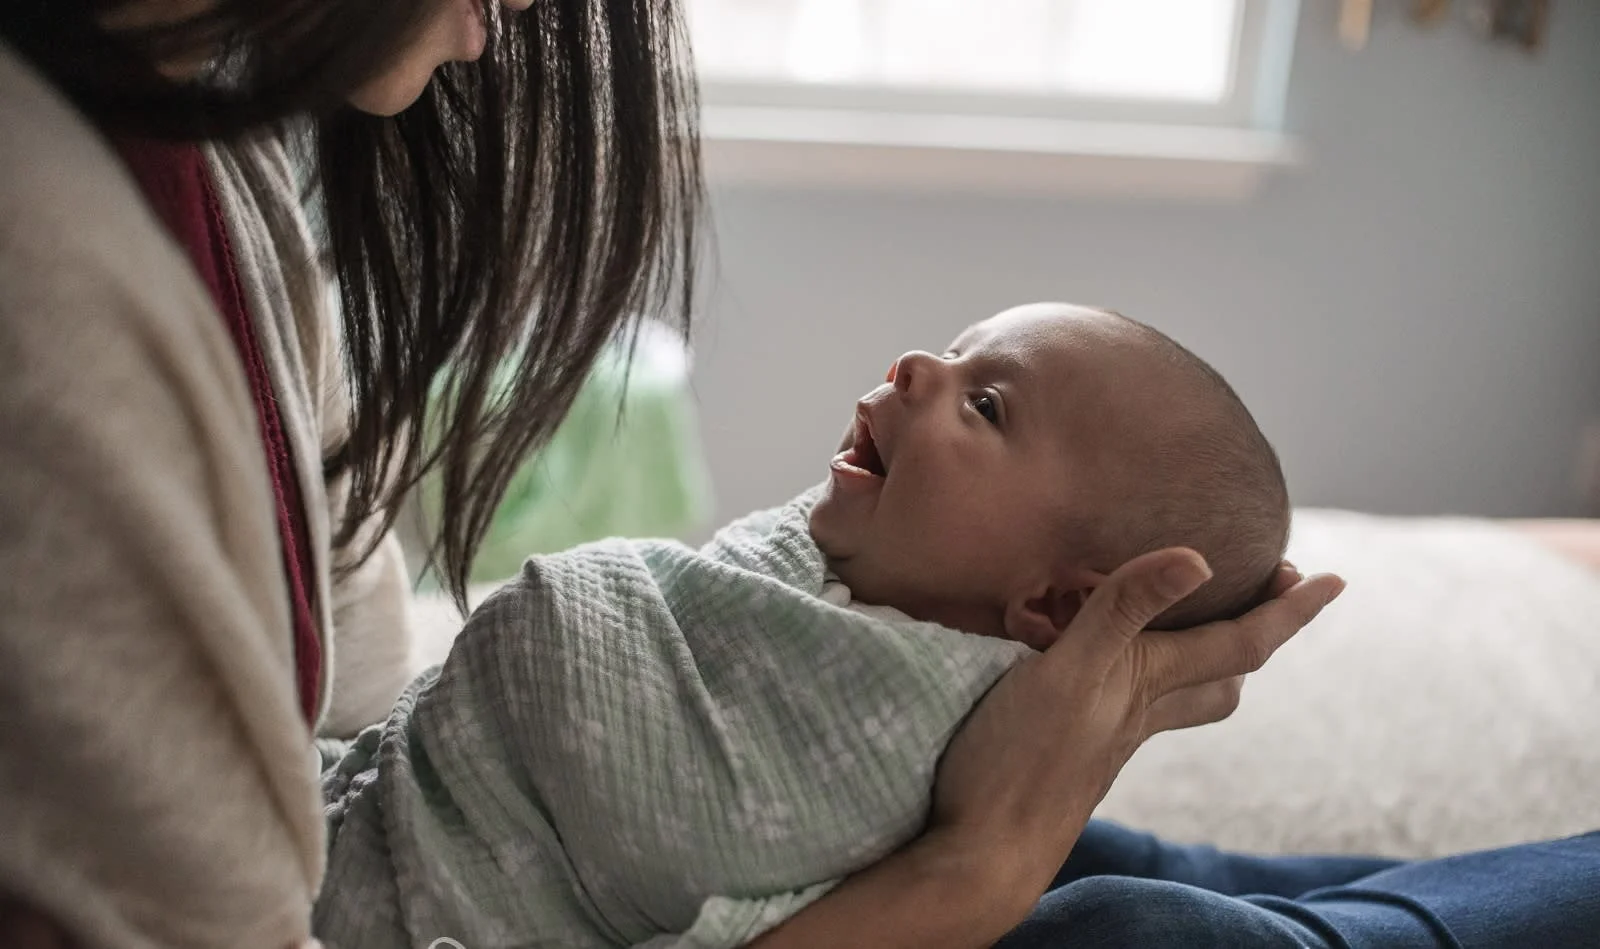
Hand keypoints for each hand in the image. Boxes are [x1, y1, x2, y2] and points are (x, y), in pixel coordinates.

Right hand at [928, 548, 1343, 903]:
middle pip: (1222, 681)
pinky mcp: (1076, 750)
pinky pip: (1133, 706)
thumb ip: (1124, 611)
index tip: (1336, 581)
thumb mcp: (1069, 670)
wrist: (984, 852)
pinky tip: (1109, 667)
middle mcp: (1139, 713)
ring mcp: (1109, 737)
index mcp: (1148, 686)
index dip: (1289, 611)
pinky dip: (1145, 675)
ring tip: (1203, 625)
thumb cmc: (1019, 762)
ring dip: (1207, 662)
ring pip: (1181, 699)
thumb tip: (1199, 559)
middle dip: (1255, 636)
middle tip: (1269, 593)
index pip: (1240, 644)